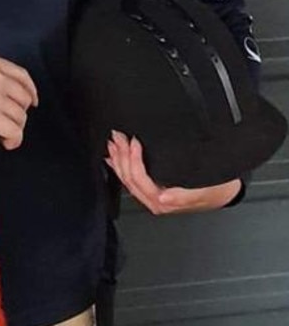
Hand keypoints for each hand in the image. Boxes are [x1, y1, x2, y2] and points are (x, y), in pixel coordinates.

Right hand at [0, 54, 38, 150]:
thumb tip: (9, 96)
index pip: (22, 74)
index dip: (31, 90)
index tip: (32, 100)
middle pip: (23, 98)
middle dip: (19, 111)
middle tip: (9, 120)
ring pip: (20, 117)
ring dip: (15, 128)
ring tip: (4, 134)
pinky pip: (15, 131)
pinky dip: (14, 139)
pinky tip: (7, 142)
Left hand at [105, 130, 240, 213]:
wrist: (224, 192)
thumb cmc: (216, 190)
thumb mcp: (204, 192)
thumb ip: (184, 197)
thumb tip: (164, 198)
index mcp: (164, 201)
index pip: (139, 180)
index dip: (133, 160)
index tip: (134, 142)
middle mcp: (154, 201)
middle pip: (129, 178)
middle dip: (121, 156)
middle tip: (119, 137)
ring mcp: (151, 196)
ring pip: (126, 178)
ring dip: (119, 159)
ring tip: (114, 142)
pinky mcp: (152, 189)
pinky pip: (131, 179)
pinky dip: (121, 166)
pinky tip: (113, 158)